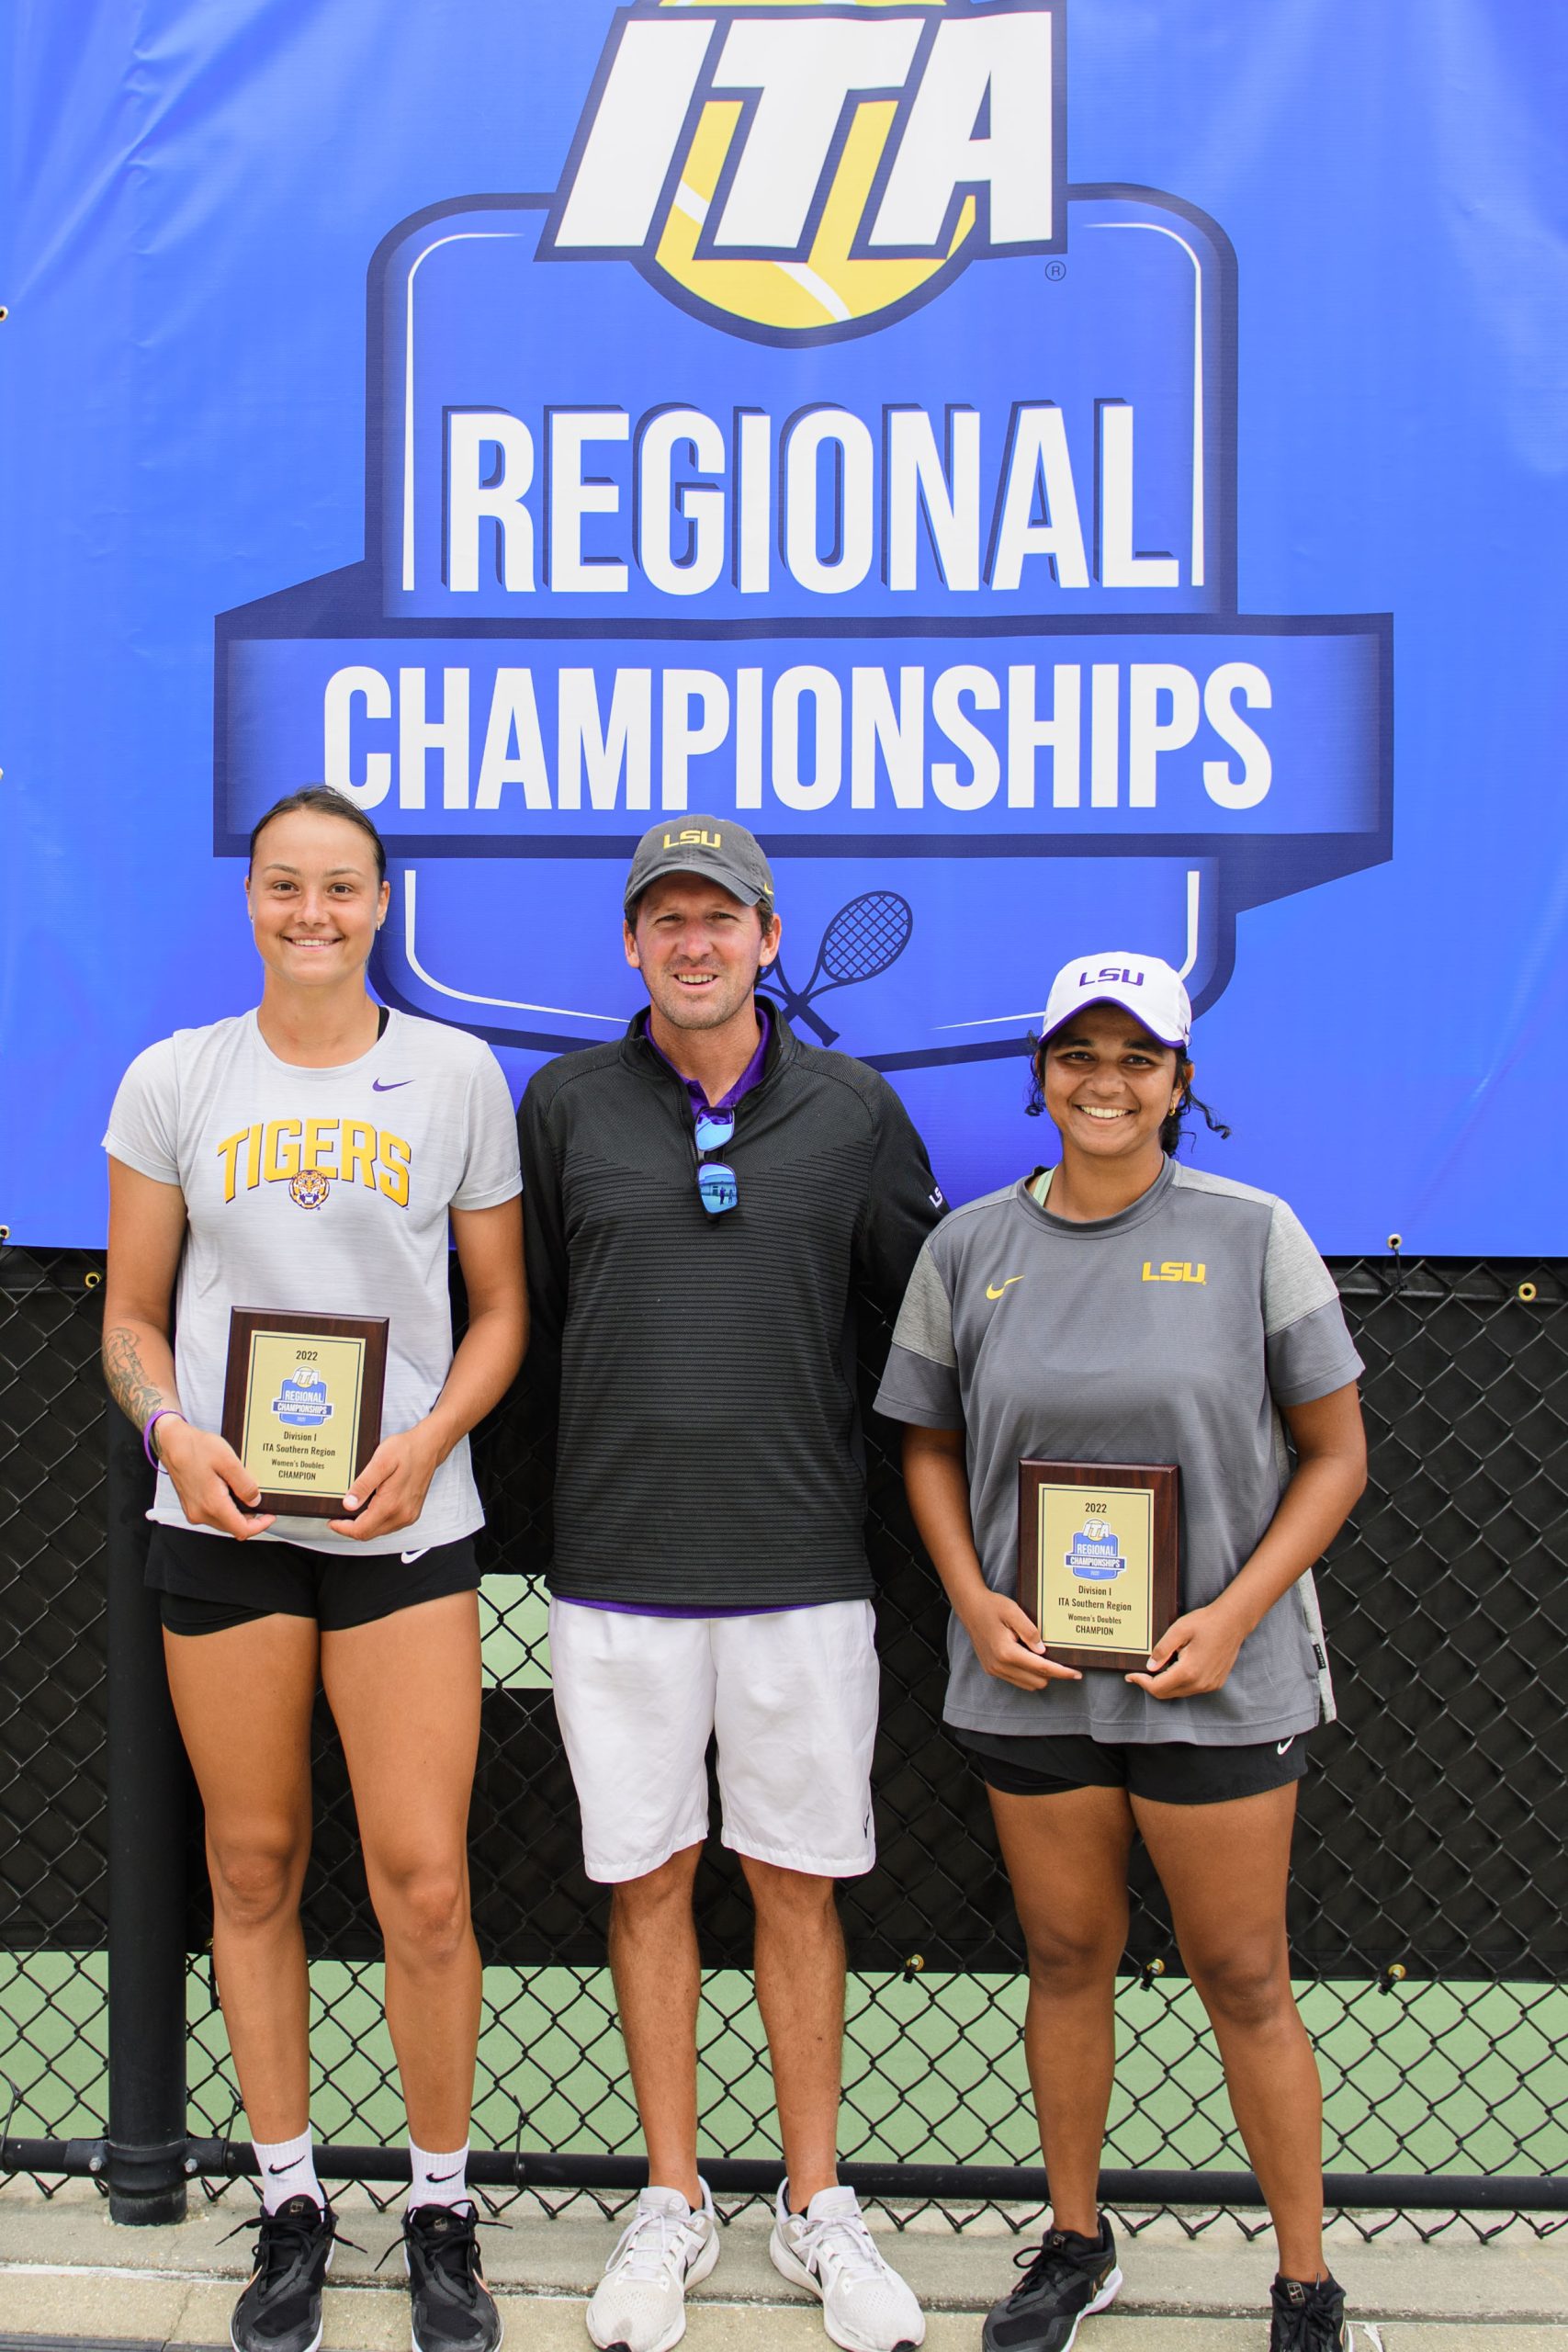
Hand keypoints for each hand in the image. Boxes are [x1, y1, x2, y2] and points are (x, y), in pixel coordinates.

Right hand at [155, 1419, 275, 1539]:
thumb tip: (255, 1501)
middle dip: (250, 1518)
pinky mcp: (191, 1506)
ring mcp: (193, 1511)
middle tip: (261, 1501)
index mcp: (212, 1504)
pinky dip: (225, 1507)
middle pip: (233, 1527)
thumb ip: (244, 1484)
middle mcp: (200, 1513)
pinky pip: (213, 1514)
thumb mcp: (228, 1461)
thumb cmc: (197, 1448)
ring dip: (237, 1513)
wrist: (172, 1443)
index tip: (270, 1516)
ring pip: (223, 1521)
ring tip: (245, 1493)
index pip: (241, 1529)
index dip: (260, 1526)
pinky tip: (230, 1491)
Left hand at [328, 1419, 443, 1540]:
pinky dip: (375, 1520)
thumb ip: (363, 1485)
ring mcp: (408, 1516)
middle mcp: (402, 1515)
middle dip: (351, 1528)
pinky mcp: (411, 1513)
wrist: (429, 1447)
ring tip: (353, 1508)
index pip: (361, 1530)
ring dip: (363, 1524)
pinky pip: (388, 1525)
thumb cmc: (406, 1450)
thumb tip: (348, 1504)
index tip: (332, 1520)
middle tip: (338, 1514)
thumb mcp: (380, 1462)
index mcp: (391, 1505)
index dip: (343, 1528)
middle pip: (368, 1534)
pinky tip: (369, 1506)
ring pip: (378, 1531)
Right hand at [961, 1587, 1082, 1690]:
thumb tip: (1043, 1651)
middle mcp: (1000, 1666)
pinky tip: (1030, 1658)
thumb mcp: (1013, 1611)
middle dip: (1052, 1673)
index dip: (1062, 1672)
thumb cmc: (992, 1606)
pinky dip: (1028, 1674)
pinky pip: (1017, 1680)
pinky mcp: (992, 1669)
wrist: (970, 1607)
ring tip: (1043, 1656)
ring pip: (1028, 1684)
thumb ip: (1030, 1631)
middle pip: (1037, 1681)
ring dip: (1039, 1675)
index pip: (1042, 1668)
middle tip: (1060, 1658)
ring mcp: (994, 1670)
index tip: (1077, 1674)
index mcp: (1007, 1653)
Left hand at [1124, 1600, 1246, 1698]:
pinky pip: (1191, 1689)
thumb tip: (1149, 1666)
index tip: (1130, 1675)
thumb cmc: (1206, 1622)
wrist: (1233, 1621)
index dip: (1141, 1683)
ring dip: (1166, 1684)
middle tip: (1140, 1673)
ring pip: (1179, 1692)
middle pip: (1167, 1694)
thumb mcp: (1178, 1630)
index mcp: (1188, 1671)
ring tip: (1161, 1666)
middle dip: (1151, 1685)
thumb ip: (1162, 1650)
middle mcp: (1200, 1683)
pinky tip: (1177, 1667)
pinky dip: (1179, 1683)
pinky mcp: (1215, 1683)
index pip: (1158, 1688)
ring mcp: (1209, 1685)